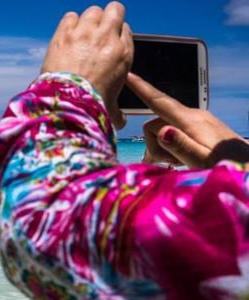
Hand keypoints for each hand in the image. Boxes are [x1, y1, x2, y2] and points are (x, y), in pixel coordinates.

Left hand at [41, 1, 132, 128]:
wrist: (67, 103)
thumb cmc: (91, 106)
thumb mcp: (112, 108)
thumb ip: (118, 111)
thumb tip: (120, 120)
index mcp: (124, 53)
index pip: (125, 29)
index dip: (116, 35)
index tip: (107, 44)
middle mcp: (107, 38)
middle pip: (114, 10)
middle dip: (107, 18)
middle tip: (97, 32)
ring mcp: (86, 33)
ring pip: (93, 11)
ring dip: (88, 20)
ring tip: (81, 34)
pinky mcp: (64, 34)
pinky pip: (70, 16)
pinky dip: (69, 23)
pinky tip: (66, 35)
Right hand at [127, 72, 247, 167]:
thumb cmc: (228, 166)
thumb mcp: (204, 162)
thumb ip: (182, 146)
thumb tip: (162, 130)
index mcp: (190, 122)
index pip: (160, 101)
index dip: (142, 89)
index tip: (127, 75)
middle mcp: (193, 116)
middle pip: (156, 122)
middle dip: (154, 143)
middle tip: (170, 163)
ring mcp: (198, 120)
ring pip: (164, 127)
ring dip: (163, 147)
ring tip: (179, 163)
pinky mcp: (201, 127)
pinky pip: (175, 131)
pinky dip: (172, 145)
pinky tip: (182, 159)